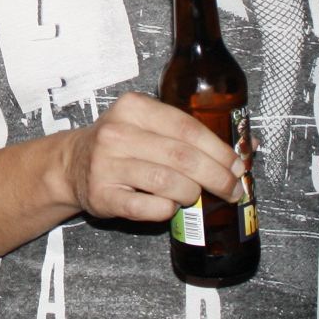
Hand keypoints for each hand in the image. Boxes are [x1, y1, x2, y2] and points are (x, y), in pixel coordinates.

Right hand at [61, 93, 244, 222]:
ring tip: (194, 195)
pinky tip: (169, 205)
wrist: (71, 163)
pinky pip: (148, 208)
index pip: (187, 128)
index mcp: (133, 108)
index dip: (219, 150)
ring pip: (168, 183)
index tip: (238, 166)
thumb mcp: (145, 123)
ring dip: (191, 193)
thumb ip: (187, 132)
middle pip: (182, 157)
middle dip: (216, 176)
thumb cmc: (119, 144)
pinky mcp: (102, 194)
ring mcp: (106, 165)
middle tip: (231, 189)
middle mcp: (117, 133)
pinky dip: (167, 209)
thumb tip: (248, 148)